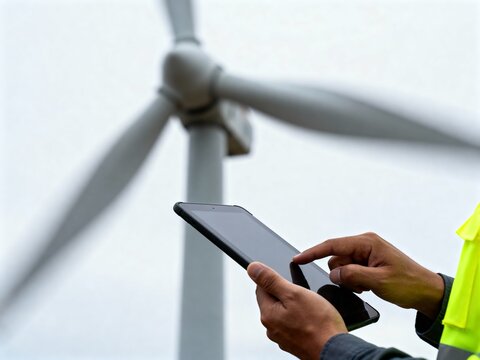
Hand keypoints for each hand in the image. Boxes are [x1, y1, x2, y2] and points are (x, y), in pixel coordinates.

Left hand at [247, 262, 346, 359]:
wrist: (336, 351)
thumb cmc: (319, 325)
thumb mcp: (294, 293)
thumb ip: (271, 280)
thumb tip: (253, 268)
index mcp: (268, 314)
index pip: (261, 288)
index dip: (275, 279)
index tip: (289, 280)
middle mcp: (272, 328)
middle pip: (273, 300)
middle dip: (286, 293)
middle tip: (303, 293)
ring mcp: (283, 337)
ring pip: (285, 312)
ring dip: (295, 306)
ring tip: (311, 307)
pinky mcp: (294, 342)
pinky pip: (294, 324)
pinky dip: (301, 318)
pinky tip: (313, 319)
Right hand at [293, 232, 443, 318]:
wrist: (426, 292)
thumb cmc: (409, 283)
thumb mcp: (378, 281)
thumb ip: (352, 275)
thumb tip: (334, 272)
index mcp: (367, 243)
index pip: (332, 245)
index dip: (312, 253)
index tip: (298, 259)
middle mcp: (365, 244)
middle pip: (337, 258)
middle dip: (341, 274)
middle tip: (359, 286)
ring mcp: (367, 252)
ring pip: (342, 266)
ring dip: (349, 279)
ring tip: (367, 287)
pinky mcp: (368, 262)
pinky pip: (351, 271)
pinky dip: (354, 281)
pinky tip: (368, 286)